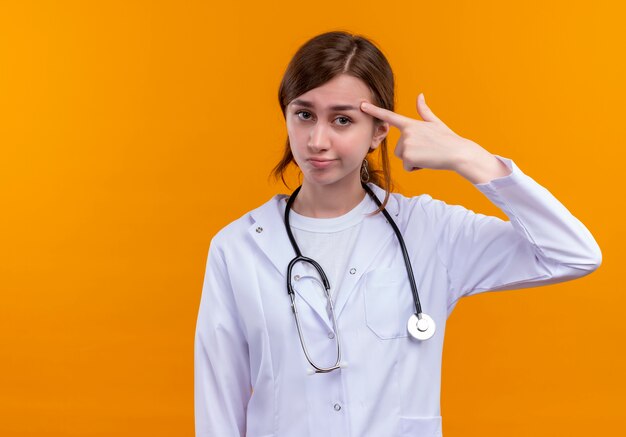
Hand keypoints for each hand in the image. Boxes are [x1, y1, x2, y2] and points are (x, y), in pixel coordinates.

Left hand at [360, 93, 481, 172]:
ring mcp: (406, 144)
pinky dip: (416, 167)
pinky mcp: (407, 156)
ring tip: (427, 155)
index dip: (374, 110)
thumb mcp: (435, 123)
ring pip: (402, 158)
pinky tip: (427, 161)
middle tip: (426, 150)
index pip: (389, 116)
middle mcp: (406, 133)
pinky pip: (406, 167)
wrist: (457, 153)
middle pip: (398, 148)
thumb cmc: (448, 139)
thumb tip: (420, 95)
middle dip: (410, 152)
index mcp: (411, 124)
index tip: (361, 105)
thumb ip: (424, 111)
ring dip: (413, 160)